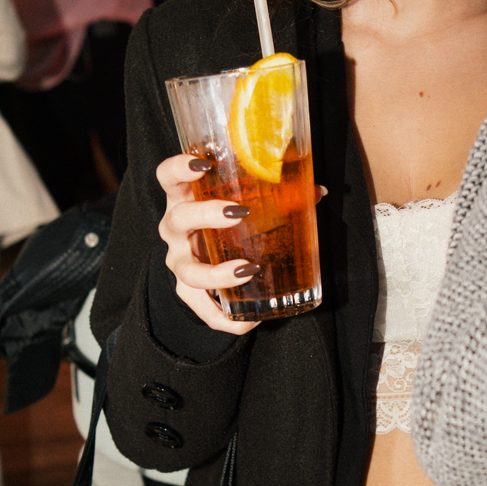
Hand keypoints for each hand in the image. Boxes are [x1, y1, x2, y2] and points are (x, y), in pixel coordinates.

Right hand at [156, 153, 261, 334]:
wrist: (202, 256)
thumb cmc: (224, 219)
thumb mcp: (241, 201)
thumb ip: (277, 194)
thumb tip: (318, 191)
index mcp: (184, 198)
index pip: (168, 177)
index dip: (179, 168)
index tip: (201, 165)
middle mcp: (175, 230)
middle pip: (178, 220)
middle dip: (205, 215)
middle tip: (237, 212)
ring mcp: (179, 261)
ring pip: (188, 271)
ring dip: (216, 274)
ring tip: (247, 270)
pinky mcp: (187, 291)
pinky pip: (203, 310)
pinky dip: (226, 318)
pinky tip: (250, 321)